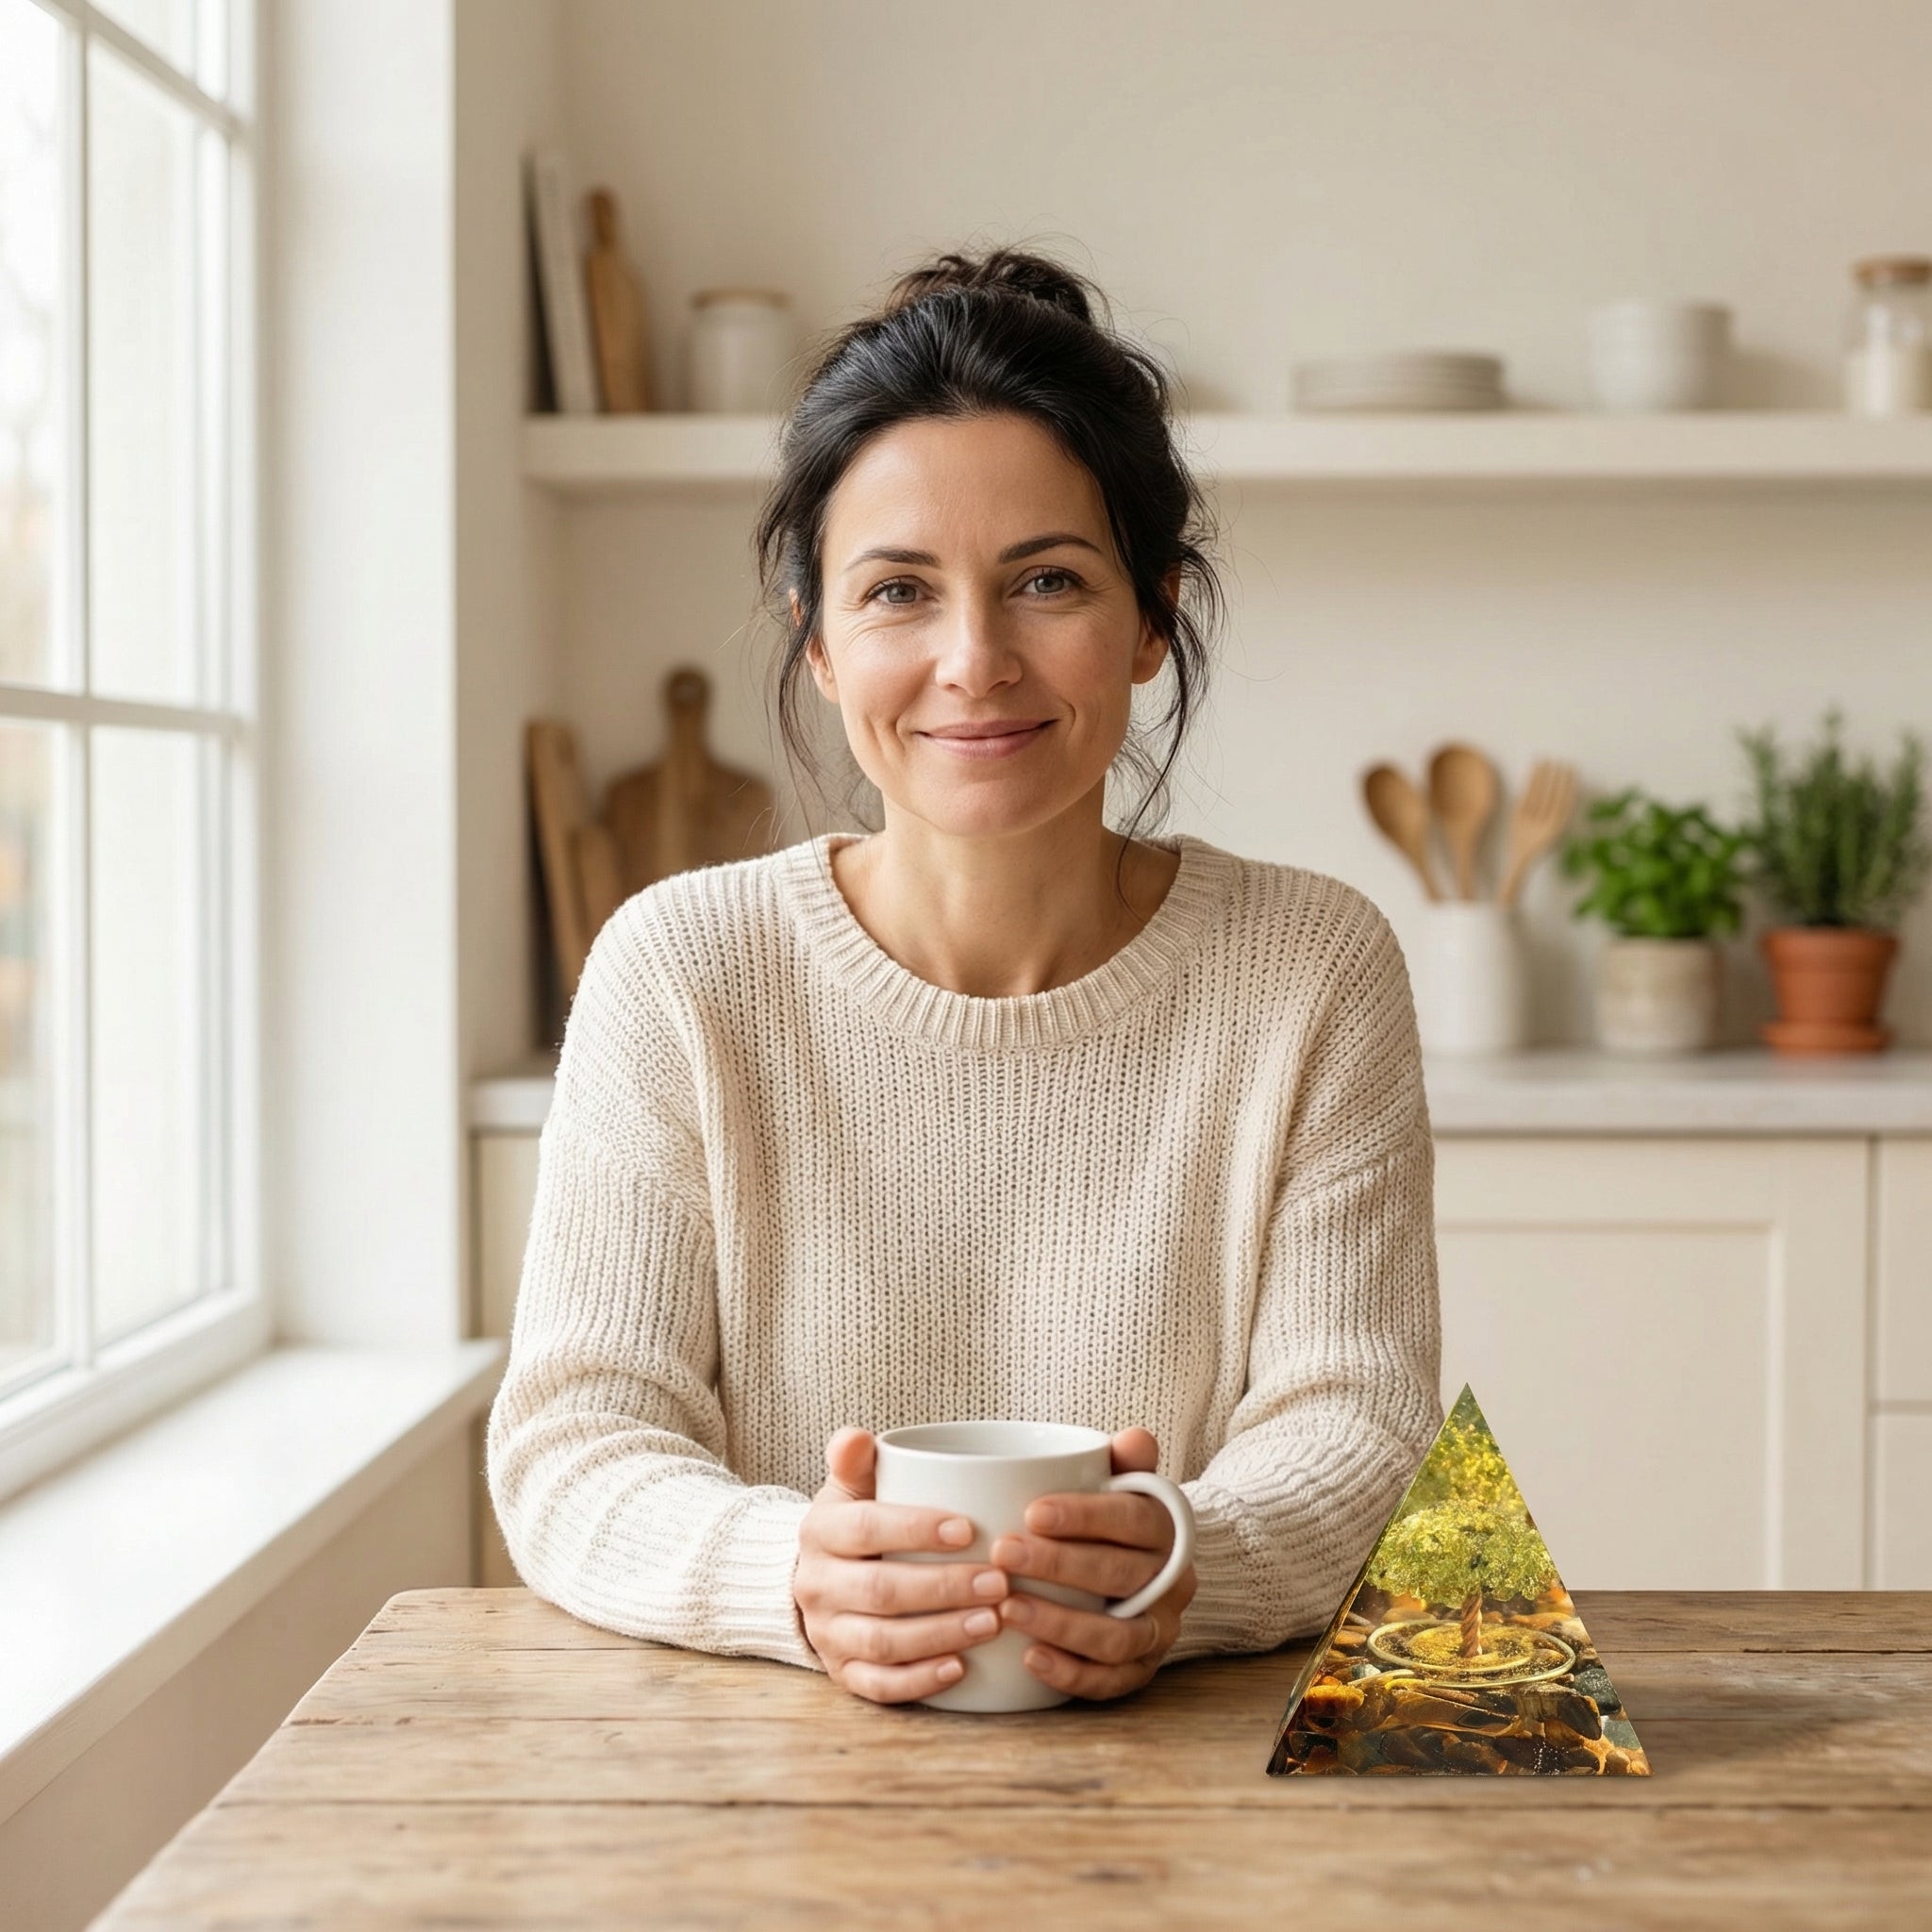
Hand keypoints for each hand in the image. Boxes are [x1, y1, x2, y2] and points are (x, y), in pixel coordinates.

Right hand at [793, 1426, 1010, 1703]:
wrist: (818, 1576)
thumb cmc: (855, 1523)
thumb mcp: (851, 1486)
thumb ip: (856, 1459)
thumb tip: (857, 1437)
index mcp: (820, 1532)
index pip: (866, 1528)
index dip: (916, 1529)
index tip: (968, 1528)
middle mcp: (816, 1586)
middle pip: (881, 1591)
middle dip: (943, 1588)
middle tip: (999, 1582)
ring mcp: (828, 1633)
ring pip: (882, 1642)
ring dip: (941, 1634)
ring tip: (992, 1622)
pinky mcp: (842, 1672)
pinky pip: (877, 1685)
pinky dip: (919, 1681)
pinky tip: (960, 1669)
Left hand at [991, 1426, 1196, 1700]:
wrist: (1155, 1574)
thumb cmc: (1119, 1522)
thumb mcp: (1127, 1485)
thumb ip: (1127, 1462)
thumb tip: (1135, 1438)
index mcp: (1167, 1529)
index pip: (1133, 1519)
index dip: (1084, 1516)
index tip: (1031, 1512)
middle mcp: (1172, 1583)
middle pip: (1119, 1575)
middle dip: (1057, 1566)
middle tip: (1002, 1554)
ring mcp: (1161, 1631)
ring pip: (1118, 1637)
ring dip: (1060, 1624)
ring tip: (1008, 1609)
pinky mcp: (1143, 1671)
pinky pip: (1112, 1682)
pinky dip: (1072, 1674)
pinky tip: (1030, 1659)